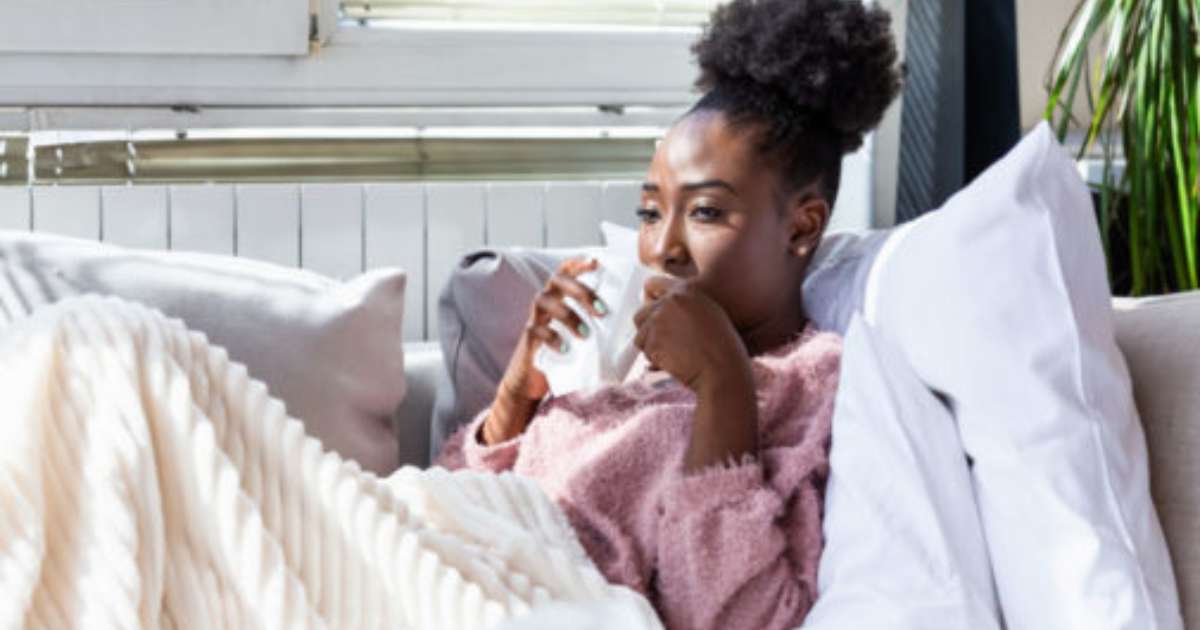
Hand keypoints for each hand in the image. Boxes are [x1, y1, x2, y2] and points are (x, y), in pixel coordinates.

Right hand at [498, 257, 606, 403]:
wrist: (536, 377)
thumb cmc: (567, 350)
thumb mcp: (584, 333)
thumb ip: (601, 325)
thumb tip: (636, 323)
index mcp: (560, 294)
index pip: (567, 270)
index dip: (579, 263)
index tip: (596, 262)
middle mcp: (546, 300)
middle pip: (557, 280)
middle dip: (580, 291)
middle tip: (601, 311)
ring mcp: (535, 317)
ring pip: (543, 301)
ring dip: (567, 314)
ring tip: (585, 334)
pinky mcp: (528, 337)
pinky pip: (535, 330)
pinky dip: (552, 337)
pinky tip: (565, 348)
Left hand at [632, 275, 749, 392]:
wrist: (722, 368)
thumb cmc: (722, 347)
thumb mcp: (710, 313)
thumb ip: (685, 304)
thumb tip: (660, 304)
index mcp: (686, 290)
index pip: (651, 284)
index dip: (651, 303)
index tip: (657, 317)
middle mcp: (671, 301)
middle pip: (640, 313)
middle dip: (648, 329)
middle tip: (664, 343)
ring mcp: (660, 319)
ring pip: (641, 335)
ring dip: (652, 346)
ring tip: (675, 354)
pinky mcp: (654, 339)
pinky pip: (645, 351)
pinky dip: (656, 359)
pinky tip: (675, 362)